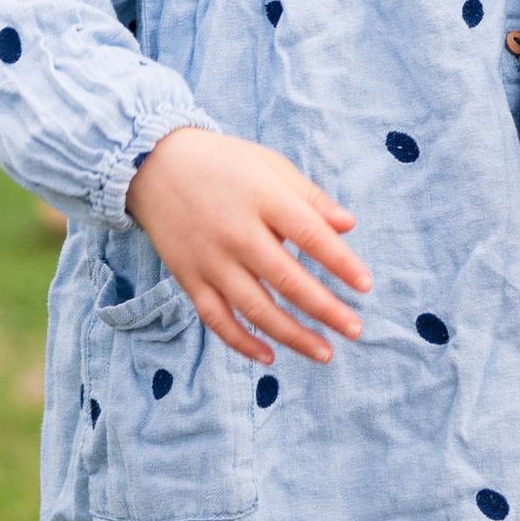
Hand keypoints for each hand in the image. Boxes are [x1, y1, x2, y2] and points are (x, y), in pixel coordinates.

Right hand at [128, 127, 372, 362]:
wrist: (153, 164)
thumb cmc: (223, 164)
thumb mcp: (270, 165)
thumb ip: (310, 196)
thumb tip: (349, 225)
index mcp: (263, 198)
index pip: (310, 235)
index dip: (341, 263)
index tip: (366, 286)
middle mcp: (236, 232)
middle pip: (287, 280)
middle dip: (326, 309)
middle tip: (356, 329)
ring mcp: (210, 259)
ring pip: (255, 308)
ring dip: (292, 335)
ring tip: (324, 353)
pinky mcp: (188, 277)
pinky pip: (216, 318)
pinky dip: (242, 342)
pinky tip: (269, 357)